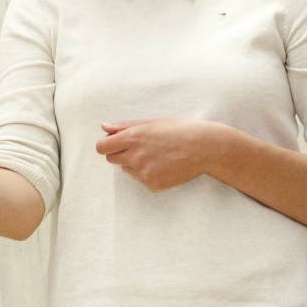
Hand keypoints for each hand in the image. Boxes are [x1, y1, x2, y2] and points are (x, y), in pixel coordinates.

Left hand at [95, 118, 219, 191]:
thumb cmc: (179, 130)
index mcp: (133, 137)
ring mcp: (143, 172)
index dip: (107, 145)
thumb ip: (125, 126)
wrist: (204, 148)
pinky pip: (141, 179)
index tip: (115, 144)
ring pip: (127, 169)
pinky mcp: (153, 184)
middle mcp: (135, 156)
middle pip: (111, 159)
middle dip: (120, 153)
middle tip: (140, 147)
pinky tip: (164, 165)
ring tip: (157, 155)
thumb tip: (104, 127)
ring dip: (135, 163)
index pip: (102, 147)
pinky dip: (148, 173)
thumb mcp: (151, 122)